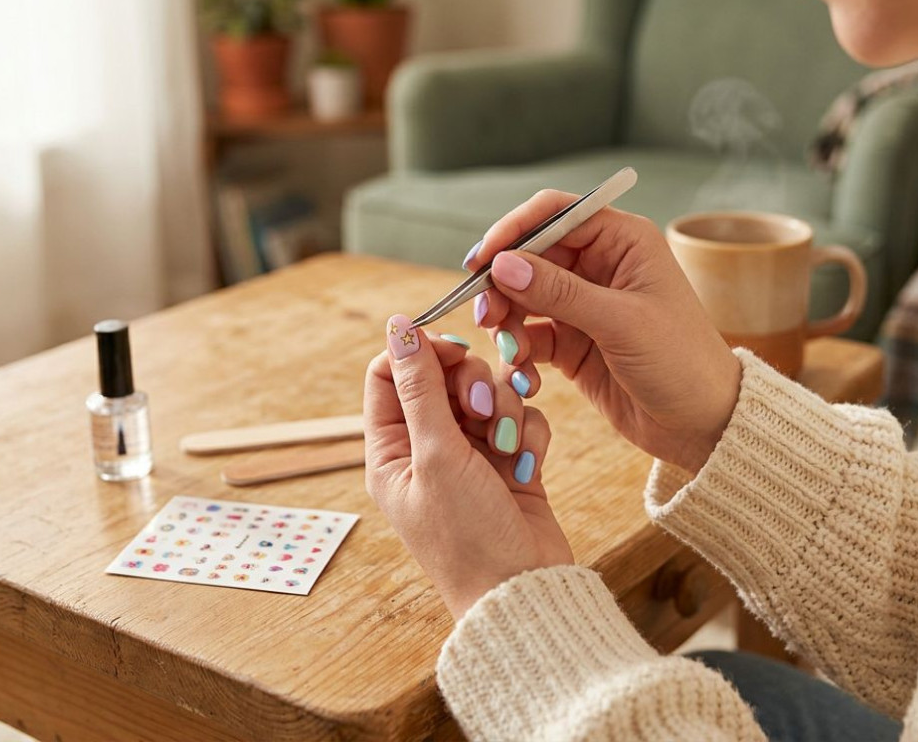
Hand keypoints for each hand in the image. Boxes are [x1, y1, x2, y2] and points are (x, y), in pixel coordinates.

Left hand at [364, 315, 572, 619]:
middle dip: (472, 385)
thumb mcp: (436, 456)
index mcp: (390, 450)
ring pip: (487, 392)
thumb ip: (420, 387)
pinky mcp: (509, 461)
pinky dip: (528, 433)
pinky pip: (521, 417)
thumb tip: (398, 326)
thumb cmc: (468, 537)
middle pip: (444, 376)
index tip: (454, 351)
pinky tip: (527, 465)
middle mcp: (426, 449)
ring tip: (506, 447)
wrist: (523, 591)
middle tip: (481, 411)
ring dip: (503, 410)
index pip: (389, 373)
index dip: (421, 353)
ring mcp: (470, 455)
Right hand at [466, 190, 742, 471]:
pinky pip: (529, 336)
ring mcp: (584, 305)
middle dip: (502, 284)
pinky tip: (524, 375)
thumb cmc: (682, 362)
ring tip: (508, 349)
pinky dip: (518, 353)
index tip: (482, 259)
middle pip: (530, 256)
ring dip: (506, 321)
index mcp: (623, 241)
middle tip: (484, 316)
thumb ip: (559, 292)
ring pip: (523, 297)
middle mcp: (601, 265)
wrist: (705, 425)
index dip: (514, 230)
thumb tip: (503, 264)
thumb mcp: (621, 322)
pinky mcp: (572, 343)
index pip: (556, 214)